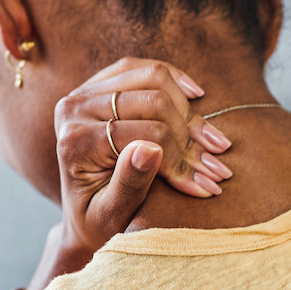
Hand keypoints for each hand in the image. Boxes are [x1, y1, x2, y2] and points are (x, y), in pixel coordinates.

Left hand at [31, 58, 232, 289]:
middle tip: (216, 167)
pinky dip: (176, 79)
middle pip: (153, 101)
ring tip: (215, 143)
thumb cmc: (97, 221)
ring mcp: (86, 90)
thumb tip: (152, 149)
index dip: (181, 159)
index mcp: (74, 141)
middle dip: (190, 136)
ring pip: (154, 77)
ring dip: (190, 110)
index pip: (144, 133)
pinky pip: (143, 67)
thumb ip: (129, 184)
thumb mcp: (111, 216)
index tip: (207, 185)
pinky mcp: (100, 82)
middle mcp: (74, 108)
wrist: (82, 214)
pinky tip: (197, 96)